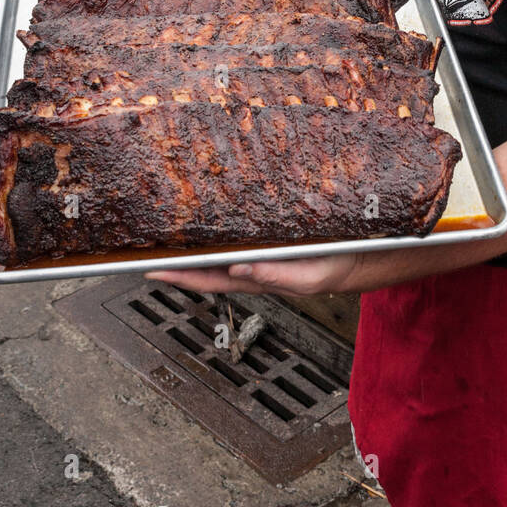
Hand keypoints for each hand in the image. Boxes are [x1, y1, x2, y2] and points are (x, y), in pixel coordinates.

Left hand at [146, 250, 360, 298]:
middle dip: (176, 263)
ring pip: (217, 255)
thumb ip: (274, 277)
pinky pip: (235, 241)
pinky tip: (209, 225)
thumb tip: (238, 270)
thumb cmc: (335, 268)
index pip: (208, 281)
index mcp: (257, 279)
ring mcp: (259, 257)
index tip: (151, 271)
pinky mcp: (269, 243)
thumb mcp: (308, 277)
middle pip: (205, 269)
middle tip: (146, 250)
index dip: (179, 277)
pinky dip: (218, 235)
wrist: (359, 256)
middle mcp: (253, 269)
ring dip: (193, 249)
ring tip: (169, 237)